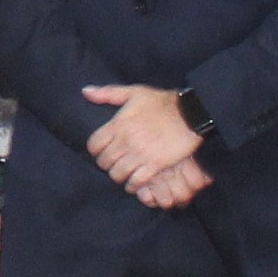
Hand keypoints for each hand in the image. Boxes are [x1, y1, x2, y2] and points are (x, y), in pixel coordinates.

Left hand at [80, 85, 205, 200]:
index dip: (96, 150)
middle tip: (114, 162)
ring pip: (117, 175)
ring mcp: (140, 154)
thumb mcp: (135, 92)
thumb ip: (108, 93)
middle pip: (104, 162)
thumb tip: (86, 91)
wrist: (191, 113)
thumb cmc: (163, 102)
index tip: (102, 150)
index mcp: (119, 123)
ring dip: (119, 176)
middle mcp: (126, 140)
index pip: (94, 145)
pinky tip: (135, 182)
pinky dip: (133, 185)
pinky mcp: (155, 165)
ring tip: (124, 173)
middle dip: (107, 164)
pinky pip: (136, 182)